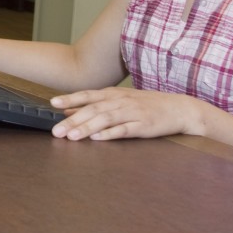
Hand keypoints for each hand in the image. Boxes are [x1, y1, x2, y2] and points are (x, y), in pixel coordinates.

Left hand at [48, 86, 206, 141]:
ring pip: (106, 119)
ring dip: (87, 127)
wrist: (179, 108)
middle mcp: (121, 101)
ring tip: (72, 136)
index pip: (87, 95)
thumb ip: (94, 105)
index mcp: (113, 94)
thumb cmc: (146, 105)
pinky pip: (124, 130)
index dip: (70, 98)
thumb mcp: (119, 101)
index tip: (53, 103)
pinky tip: (98, 138)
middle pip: (93, 110)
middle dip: (73, 120)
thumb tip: (68, 109)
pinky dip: (110, 134)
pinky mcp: (143, 126)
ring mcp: (132, 113)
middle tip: (56, 131)